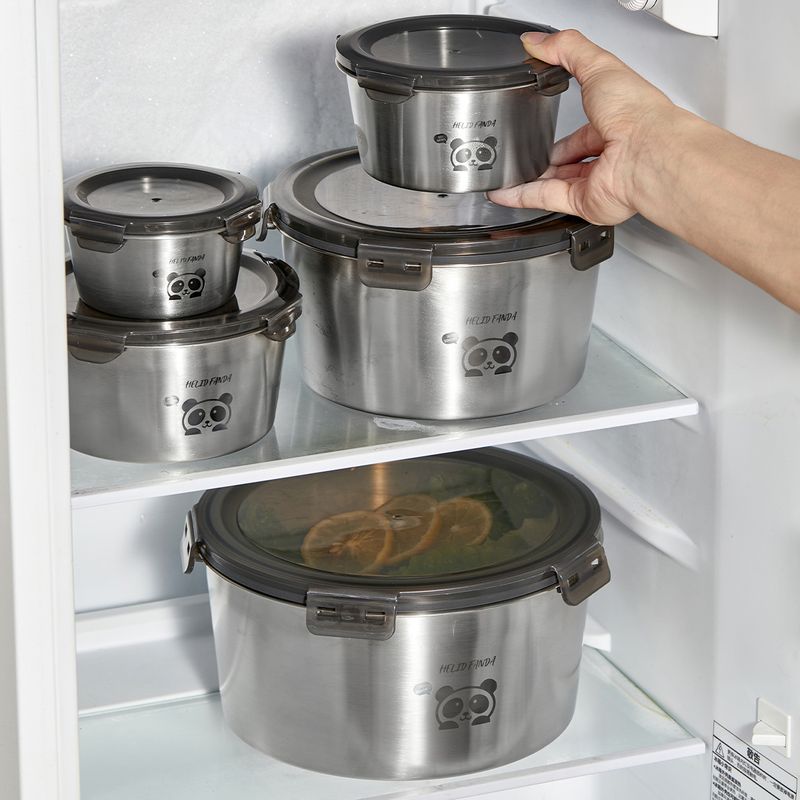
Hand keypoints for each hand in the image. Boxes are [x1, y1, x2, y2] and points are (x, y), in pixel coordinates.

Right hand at [488, 30, 674, 224]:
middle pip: (573, 159)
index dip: (565, 128)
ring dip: (534, 178)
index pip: (586, 128)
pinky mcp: (585, 202)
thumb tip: (538, 42)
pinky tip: (505, 192)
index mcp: (618, 121)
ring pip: (558, 182)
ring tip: (510, 172)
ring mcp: (598, 180)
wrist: (648, 154)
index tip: (545, 124)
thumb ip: (567, 50)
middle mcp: (610, 153)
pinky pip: (548, 198)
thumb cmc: (636, 113)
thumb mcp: (598, 65)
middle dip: (551, 158)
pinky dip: (524, 196)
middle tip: (528, 152)